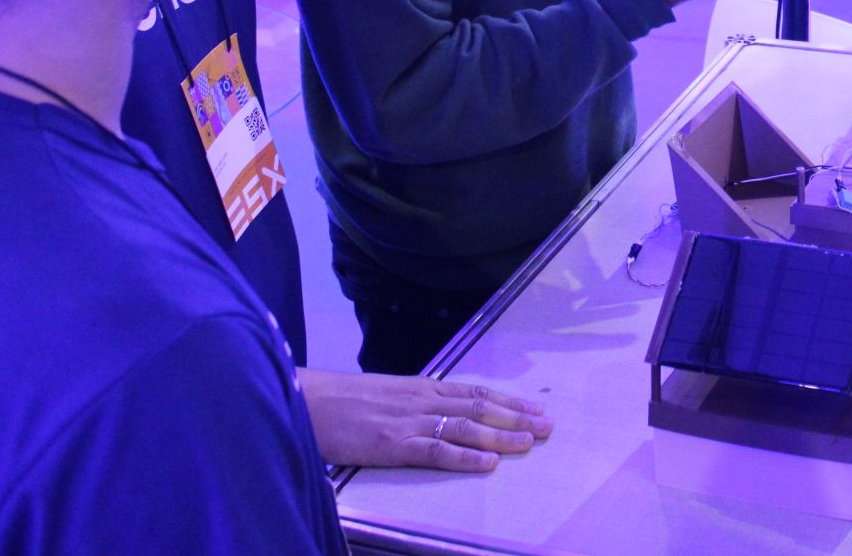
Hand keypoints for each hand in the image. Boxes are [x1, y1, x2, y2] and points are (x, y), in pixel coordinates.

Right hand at [298, 367, 551, 472]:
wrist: (303, 400)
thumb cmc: (339, 402)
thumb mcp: (384, 396)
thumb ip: (412, 404)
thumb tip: (437, 415)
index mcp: (420, 388)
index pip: (475, 392)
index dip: (508, 401)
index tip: (535, 408)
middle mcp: (422, 400)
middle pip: (479, 408)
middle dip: (516, 417)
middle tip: (548, 426)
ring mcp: (408, 421)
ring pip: (466, 427)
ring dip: (501, 435)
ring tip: (530, 442)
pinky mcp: (392, 444)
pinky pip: (436, 451)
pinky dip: (465, 457)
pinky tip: (488, 463)